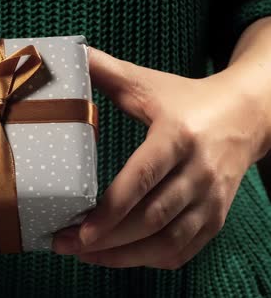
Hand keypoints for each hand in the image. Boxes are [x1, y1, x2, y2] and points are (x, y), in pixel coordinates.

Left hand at [52, 47, 270, 268]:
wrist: (246, 115)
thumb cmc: (187, 99)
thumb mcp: (147, 83)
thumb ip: (106, 70)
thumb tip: (68, 53)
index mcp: (177, 136)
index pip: (142, 179)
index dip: (111, 210)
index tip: (79, 229)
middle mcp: (199, 171)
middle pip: (152, 218)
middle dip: (107, 239)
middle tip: (66, 244)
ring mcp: (212, 199)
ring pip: (168, 242)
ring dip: (125, 256)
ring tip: (86, 256)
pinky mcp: (217, 217)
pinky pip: (185, 250)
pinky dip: (151, 260)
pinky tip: (121, 257)